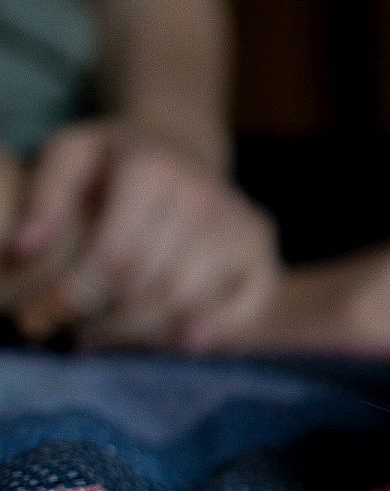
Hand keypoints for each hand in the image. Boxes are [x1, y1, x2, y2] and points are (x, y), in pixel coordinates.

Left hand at [4, 119, 280, 349]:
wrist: (183, 148)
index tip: (36, 319)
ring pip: (187, 303)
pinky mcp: (262, 251)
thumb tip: (25, 250)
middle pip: (150, 286)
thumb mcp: (71, 154)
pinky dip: (209, 332)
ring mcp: (242, 225)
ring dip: (142, 333)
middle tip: (73, 331)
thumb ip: (45, 196)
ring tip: (108, 335)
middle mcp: (205, 196)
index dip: (71, 296)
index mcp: (154, 169)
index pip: (113, 256)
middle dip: (104, 320)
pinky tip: (177, 342)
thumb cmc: (117, 161)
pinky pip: (240, 309)